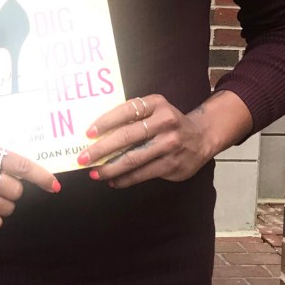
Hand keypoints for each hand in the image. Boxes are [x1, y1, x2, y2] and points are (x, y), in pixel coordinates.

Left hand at [78, 90, 251, 188]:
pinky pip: (143, 174)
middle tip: (83, 158)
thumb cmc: (167, 123)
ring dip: (110, 168)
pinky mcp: (173, 164)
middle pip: (127, 136)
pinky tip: (113, 181)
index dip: (105, 122)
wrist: (202, 137)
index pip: (125, 111)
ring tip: (94, 173)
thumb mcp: (154, 110)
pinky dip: (125, 179)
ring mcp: (170, 144)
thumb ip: (132, 116)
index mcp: (156, 104)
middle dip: (101, 149)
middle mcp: (165, 122)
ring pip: (134, 158)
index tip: (87, 133)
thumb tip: (96, 133)